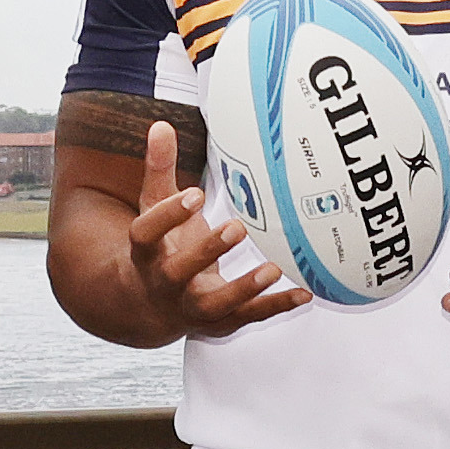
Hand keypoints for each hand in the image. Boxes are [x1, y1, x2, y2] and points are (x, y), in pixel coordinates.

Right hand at [128, 119, 305, 339]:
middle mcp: (165, 283)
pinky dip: (275, 307)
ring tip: (273, 269)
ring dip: (243, 289)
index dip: (168, 215)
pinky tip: (303, 294)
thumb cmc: (159, 248)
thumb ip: (160, 170)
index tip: (194, 194)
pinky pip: (247, 317)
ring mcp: (191, 307)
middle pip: (179, 272)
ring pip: (215, 304)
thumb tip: (160, 126)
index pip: (146, 234)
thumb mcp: (152, 209)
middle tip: (237, 228)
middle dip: (206, 252)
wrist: (149, 307)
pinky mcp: (218, 322)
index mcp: (146, 252)